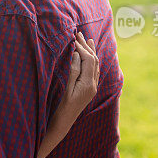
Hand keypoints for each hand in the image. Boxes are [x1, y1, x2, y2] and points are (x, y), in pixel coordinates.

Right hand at [34, 32, 99, 157]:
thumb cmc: (62, 107)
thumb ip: (73, 70)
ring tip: (88, 40)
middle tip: (80, 34)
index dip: (82, 48)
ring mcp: (92, 88)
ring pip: (95, 65)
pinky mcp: (89, 89)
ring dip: (91, 52)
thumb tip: (76, 54)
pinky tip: (88, 56)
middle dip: (87, 46)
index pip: (88, 60)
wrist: (64, 123)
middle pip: (94, 61)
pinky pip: (93, 71)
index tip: (74, 38)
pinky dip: (91, 60)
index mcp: (88, 84)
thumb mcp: (66, 87)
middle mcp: (93, 85)